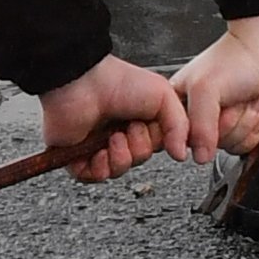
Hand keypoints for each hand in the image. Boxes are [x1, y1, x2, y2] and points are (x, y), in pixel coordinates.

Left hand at [38, 54, 189, 184]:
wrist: (81, 84)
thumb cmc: (116, 81)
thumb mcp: (163, 94)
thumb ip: (180, 125)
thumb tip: (182, 154)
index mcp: (139, 117)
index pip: (157, 145)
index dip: (158, 141)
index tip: (153, 127)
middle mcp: (119, 130)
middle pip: (140, 159)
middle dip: (140, 148)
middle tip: (131, 128)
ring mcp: (97, 143)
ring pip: (119, 170)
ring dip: (121, 158)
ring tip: (114, 137)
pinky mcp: (76, 155)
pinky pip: (93, 177)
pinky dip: (101, 169)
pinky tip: (100, 152)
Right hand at [174, 10, 258, 158]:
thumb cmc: (237, 59)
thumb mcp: (205, 89)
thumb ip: (199, 127)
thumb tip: (199, 156)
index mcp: (180, 104)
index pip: (178, 138)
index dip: (195, 132)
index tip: (207, 117)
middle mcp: (199, 116)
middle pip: (208, 145)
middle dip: (229, 122)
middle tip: (233, 100)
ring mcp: (223, 124)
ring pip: (228, 147)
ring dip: (245, 122)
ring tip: (247, 100)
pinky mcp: (245, 129)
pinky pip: (245, 148)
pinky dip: (256, 130)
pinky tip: (256, 110)